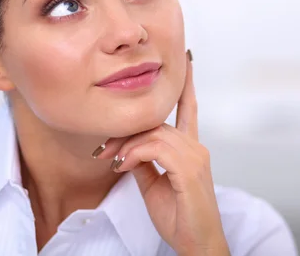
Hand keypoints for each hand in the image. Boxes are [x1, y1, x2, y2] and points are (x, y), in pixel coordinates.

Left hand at [92, 51, 229, 255]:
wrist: (197, 245)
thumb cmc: (180, 217)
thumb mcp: (154, 185)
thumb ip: (145, 162)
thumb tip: (129, 150)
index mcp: (191, 148)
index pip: (189, 109)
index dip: (188, 85)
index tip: (188, 60)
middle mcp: (196, 147)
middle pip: (155, 123)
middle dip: (125, 134)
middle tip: (102, 150)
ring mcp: (195, 156)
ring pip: (153, 133)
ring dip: (126, 146)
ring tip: (111, 161)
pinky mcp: (190, 169)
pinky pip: (155, 148)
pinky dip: (135, 154)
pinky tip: (124, 166)